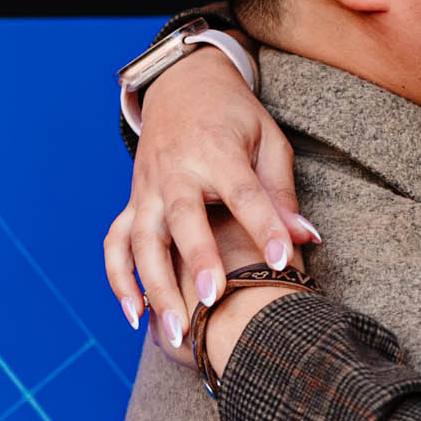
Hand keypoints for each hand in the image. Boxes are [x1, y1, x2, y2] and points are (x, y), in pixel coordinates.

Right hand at [104, 45, 316, 353]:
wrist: (181, 86)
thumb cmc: (234, 119)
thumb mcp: (267, 140)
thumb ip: (281, 192)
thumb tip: (305, 238)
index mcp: (216, 150)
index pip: (243, 192)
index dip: (265, 226)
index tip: (284, 262)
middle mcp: (174, 171)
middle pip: (181, 218)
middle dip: (196, 260)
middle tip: (211, 302)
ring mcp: (146, 189)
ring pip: (140, 240)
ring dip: (153, 287)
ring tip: (175, 333)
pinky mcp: (132, 203)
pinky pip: (115, 244)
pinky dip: (119, 280)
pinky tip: (137, 317)